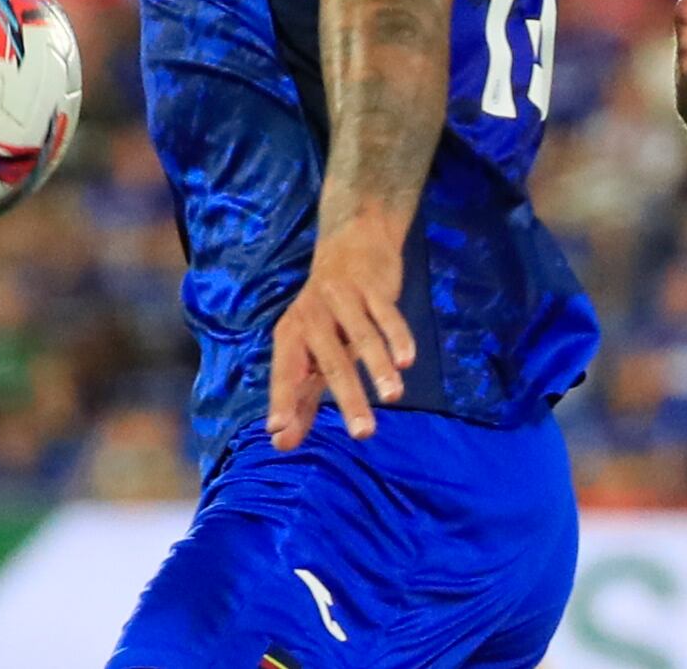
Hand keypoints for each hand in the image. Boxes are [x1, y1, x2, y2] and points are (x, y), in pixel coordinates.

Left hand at [265, 209, 416, 450]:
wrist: (350, 242)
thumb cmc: (327, 312)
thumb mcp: (309, 351)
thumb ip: (299, 399)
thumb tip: (281, 444)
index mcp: (292, 333)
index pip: (285, 371)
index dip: (282, 400)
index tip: (278, 432)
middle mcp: (313, 315)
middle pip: (332, 361)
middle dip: (349, 396)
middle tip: (364, 433)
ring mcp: (343, 298)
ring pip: (363, 336)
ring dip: (378, 366)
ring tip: (393, 397)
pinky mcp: (372, 286)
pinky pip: (387, 313)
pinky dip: (398, 336)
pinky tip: (408, 360)